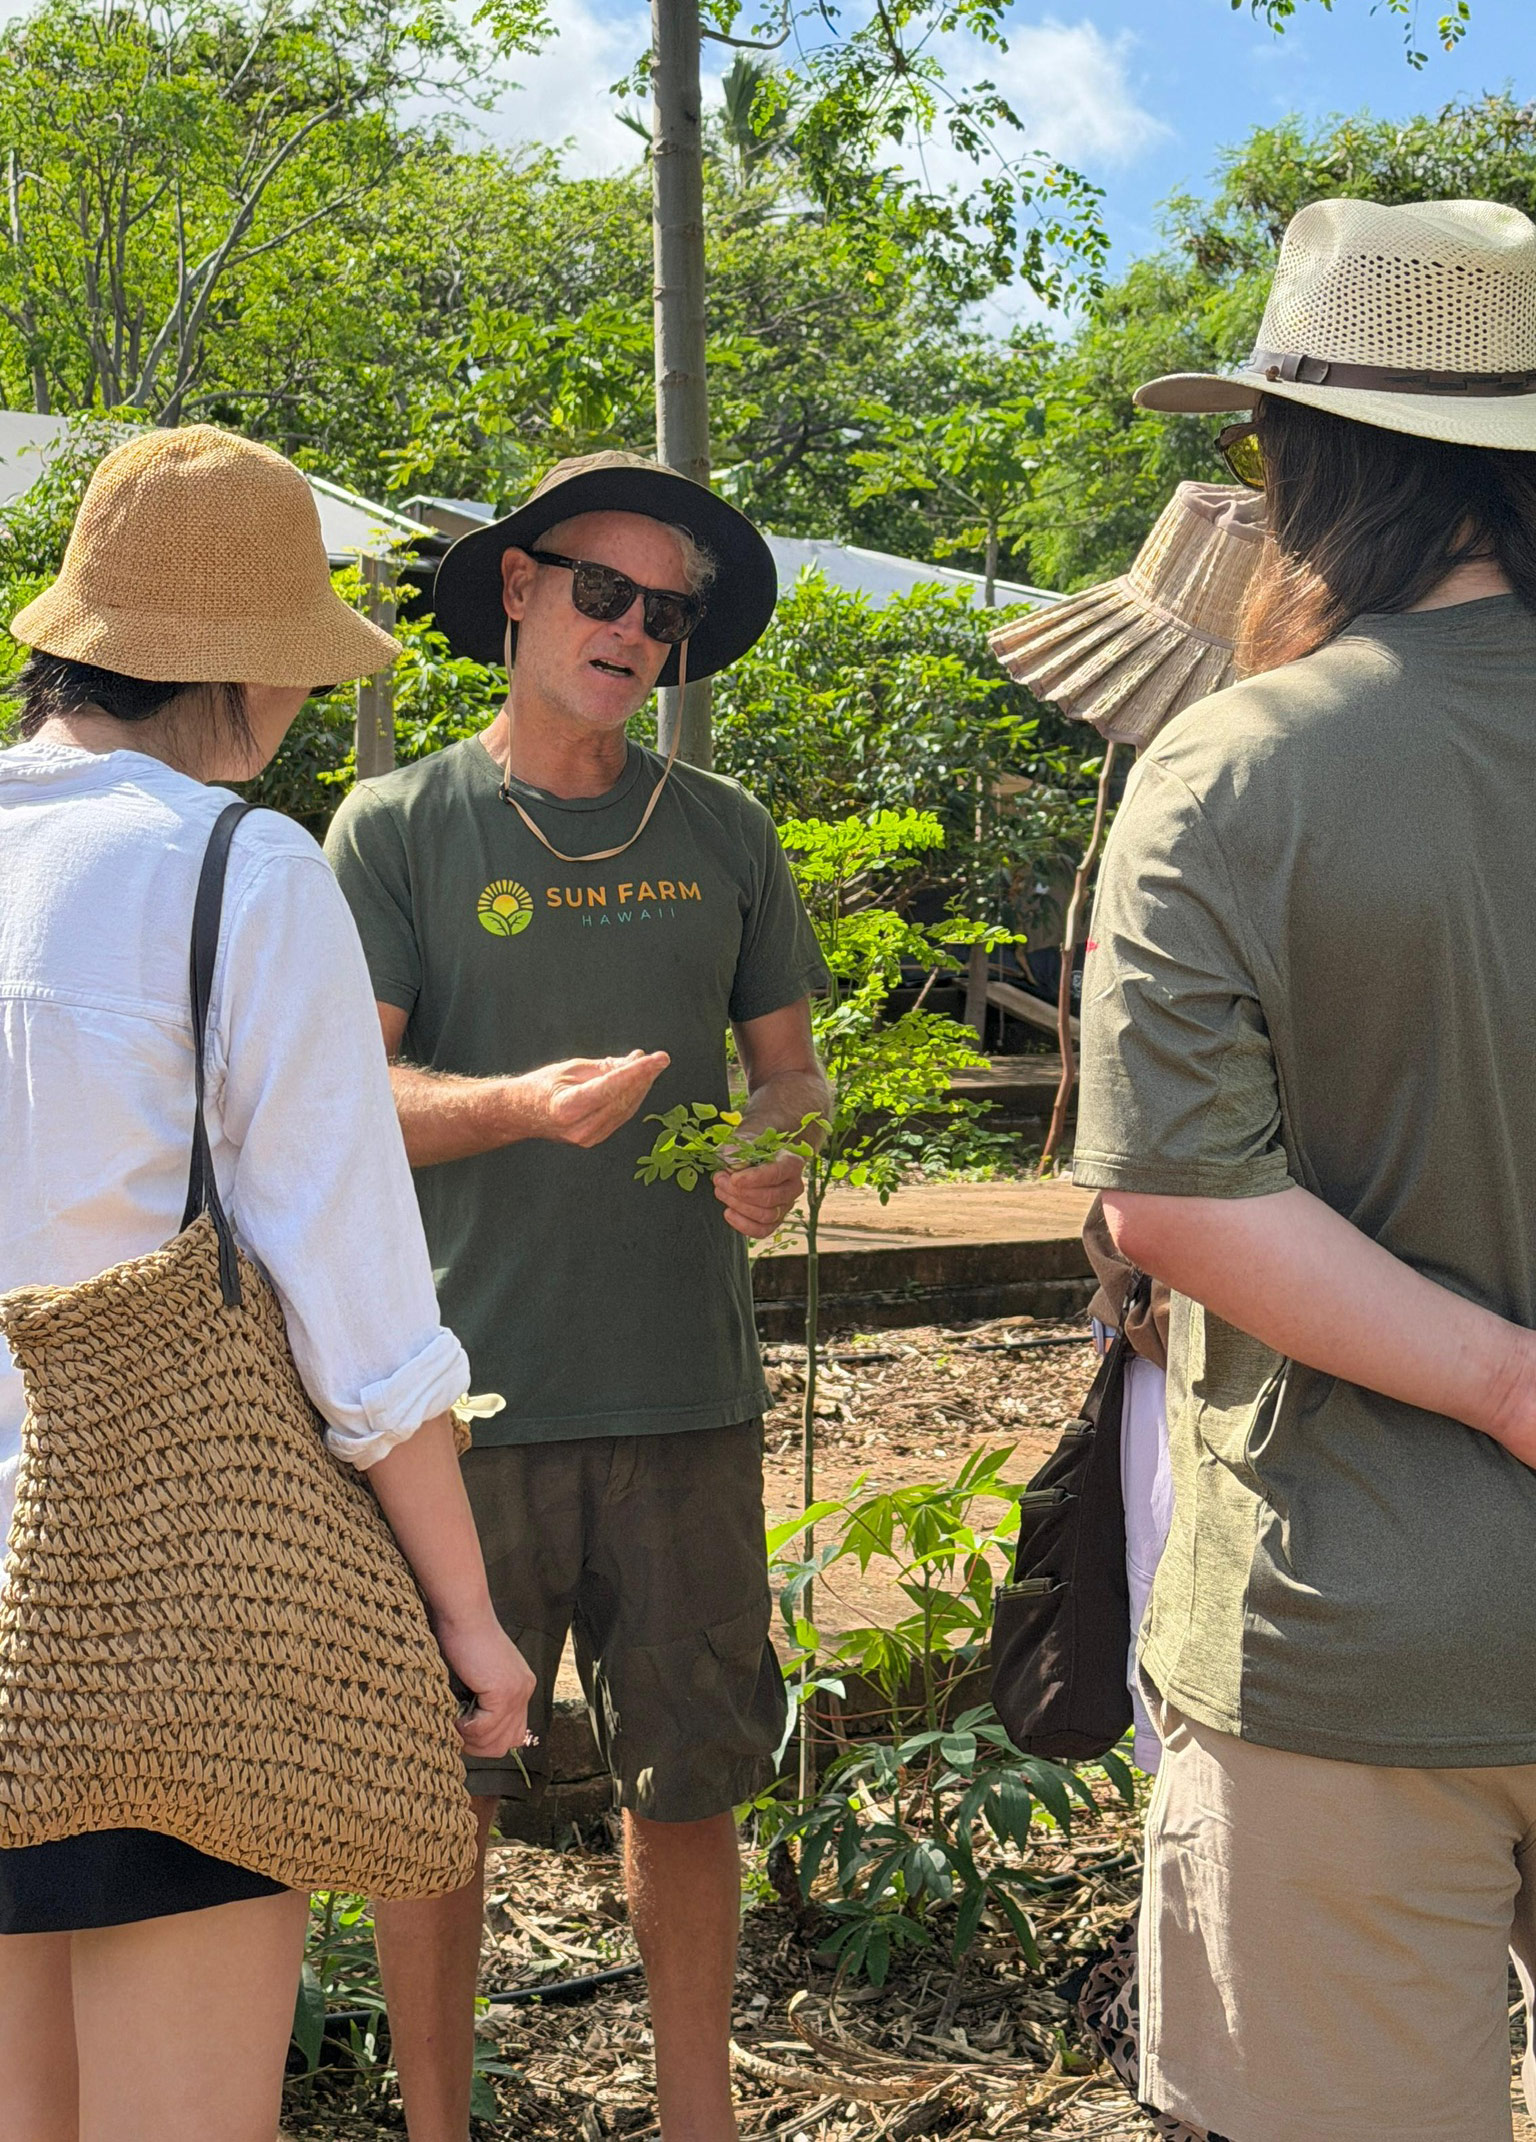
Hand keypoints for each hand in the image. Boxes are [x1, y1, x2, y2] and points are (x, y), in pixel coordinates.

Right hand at [433, 1609, 536, 1759]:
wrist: (462, 1614)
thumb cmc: (460, 1639)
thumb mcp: (476, 1677)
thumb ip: (481, 1703)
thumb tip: (469, 1739)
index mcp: (520, 1687)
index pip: (512, 1736)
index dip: (485, 1741)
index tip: (463, 1732)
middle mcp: (525, 1690)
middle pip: (505, 1744)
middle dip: (476, 1745)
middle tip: (455, 1730)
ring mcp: (517, 1691)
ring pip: (494, 1742)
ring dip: (468, 1738)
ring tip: (452, 1720)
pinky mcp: (504, 1691)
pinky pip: (484, 1729)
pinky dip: (465, 1728)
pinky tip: (455, 1714)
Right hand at [512, 1050, 669, 1148]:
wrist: (521, 1113)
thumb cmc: (542, 1086)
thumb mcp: (571, 1068)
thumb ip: (605, 1067)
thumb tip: (635, 1060)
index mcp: (569, 1107)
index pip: (613, 1086)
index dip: (640, 1071)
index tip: (660, 1058)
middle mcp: (580, 1127)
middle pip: (623, 1099)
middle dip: (645, 1077)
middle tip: (659, 1058)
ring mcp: (588, 1137)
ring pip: (627, 1109)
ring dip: (642, 1087)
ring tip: (650, 1066)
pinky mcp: (594, 1140)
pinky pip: (621, 1116)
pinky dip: (632, 1098)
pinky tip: (638, 1082)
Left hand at [714, 1148, 805, 1239]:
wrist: (767, 1162)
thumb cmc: (758, 1151)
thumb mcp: (751, 1144)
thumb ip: (741, 1154)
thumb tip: (726, 1168)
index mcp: (792, 1163)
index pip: (776, 1174)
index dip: (754, 1178)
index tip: (733, 1178)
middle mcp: (794, 1187)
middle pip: (769, 1198)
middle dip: (740, 1193)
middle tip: (720, 1182)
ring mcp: (786, 1206)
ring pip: (765, 1215)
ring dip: (738, 1206)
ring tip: (720, 1192)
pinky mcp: (776, 1220)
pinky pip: (763, 1230)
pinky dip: (743, 1225)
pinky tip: (728, 1212)